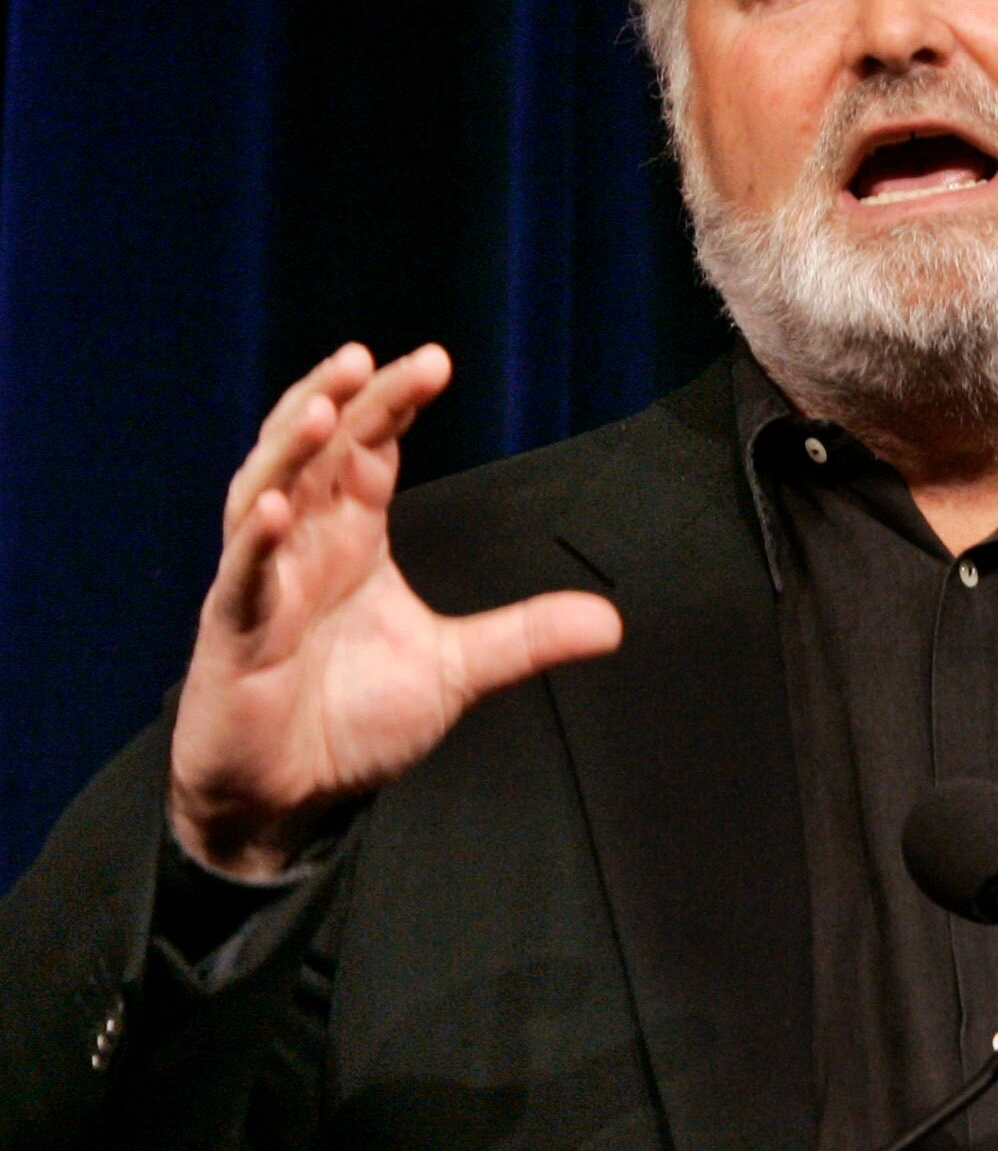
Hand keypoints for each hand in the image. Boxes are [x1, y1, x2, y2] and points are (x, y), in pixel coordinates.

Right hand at [167, 344, 623, 877]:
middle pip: (316, 453)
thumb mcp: (457, 670)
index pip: (370, 451)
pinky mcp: (232, 634)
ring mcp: (261, 584)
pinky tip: (274, 511)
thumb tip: (612, 622)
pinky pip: (241, 579)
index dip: (393, 405)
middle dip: (343, 402)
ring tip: (324, 407)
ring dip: (288, 450)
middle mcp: (303, 547)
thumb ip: (525, 636)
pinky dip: (255, 544)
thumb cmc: (352, 719)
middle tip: (370, 356)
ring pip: (262, 493)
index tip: (435, 362)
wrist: (289, 794)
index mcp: (351, 539)